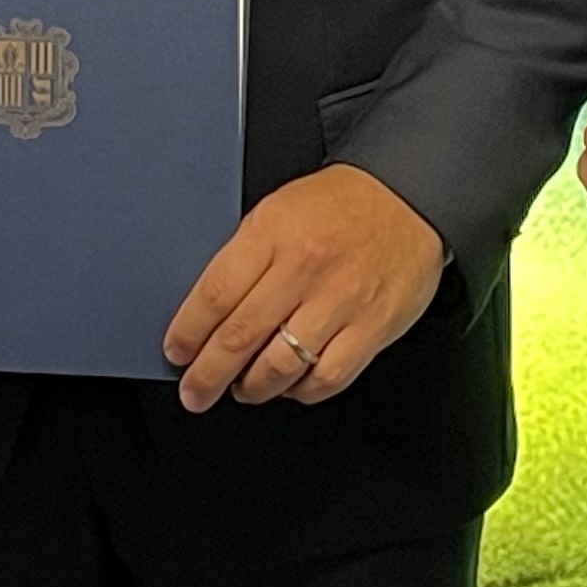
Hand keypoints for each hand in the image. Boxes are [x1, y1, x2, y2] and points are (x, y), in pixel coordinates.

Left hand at [163, 163, 446, 412]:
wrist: (408, 195)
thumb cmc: (340, 204)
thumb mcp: (278, 210)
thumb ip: (245, 258)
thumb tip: (206, 313)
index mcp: (273, 232)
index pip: (215, 295)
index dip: (189, 333)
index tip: (177, 352)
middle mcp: (306, 267)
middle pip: (240, 337)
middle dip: (208, 375)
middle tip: (195, 391)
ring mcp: (341, 301)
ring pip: (280, 366)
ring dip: (252, 388)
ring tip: (242, 389)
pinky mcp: (372, 328)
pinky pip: (327, 377)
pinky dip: (302, 390)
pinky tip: (291, 384)